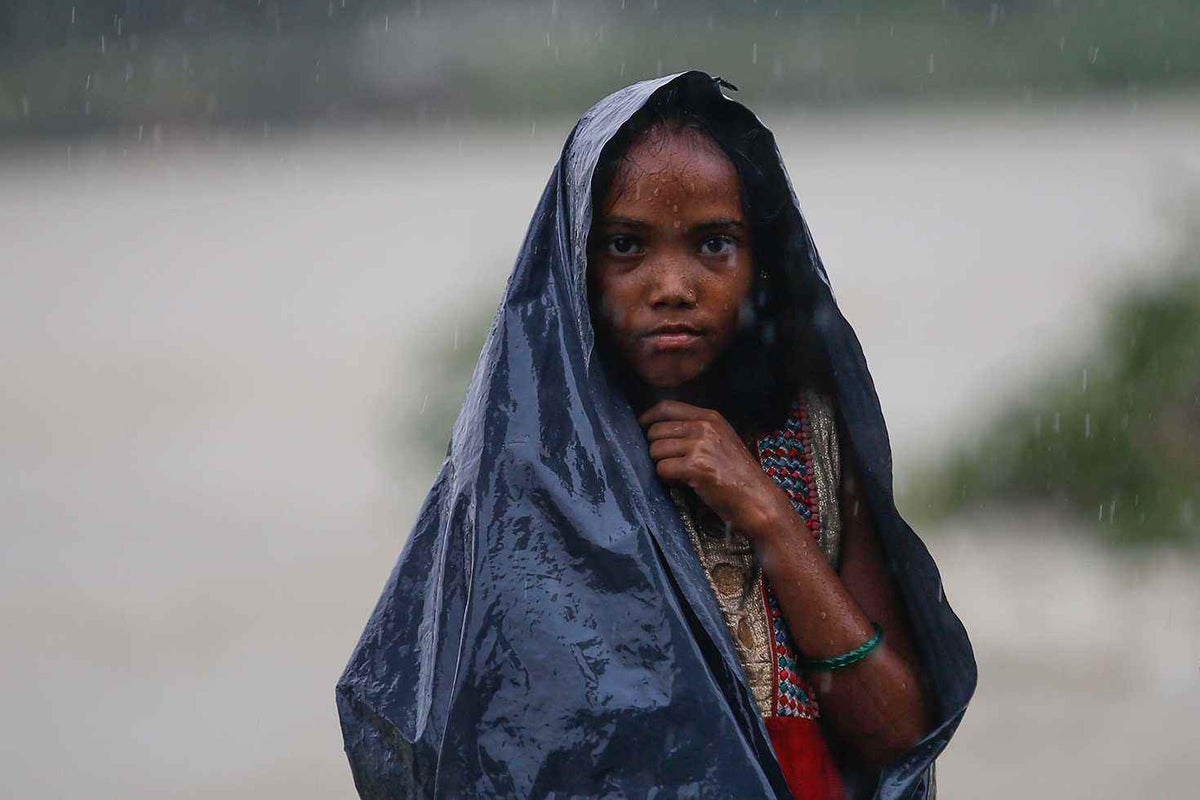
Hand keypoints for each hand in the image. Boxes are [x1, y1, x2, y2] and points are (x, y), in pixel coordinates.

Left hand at [638, 400, 786, 537]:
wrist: (756, 498)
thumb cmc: (737, 473)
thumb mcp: (721, 439)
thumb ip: (695, 429)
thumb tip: (659, 429)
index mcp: (709, 417)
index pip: (666, 408)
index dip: (649, 417)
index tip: (642, 427)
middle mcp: (704, 427)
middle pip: (656, 431)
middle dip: (657, 449)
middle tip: (671, 462)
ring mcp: (700, 445)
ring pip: (656, 450)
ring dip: (662, 465)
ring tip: (679, 474)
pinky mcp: (696, 467)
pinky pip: (662, 469)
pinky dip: (667, 479)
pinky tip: (682, 482)